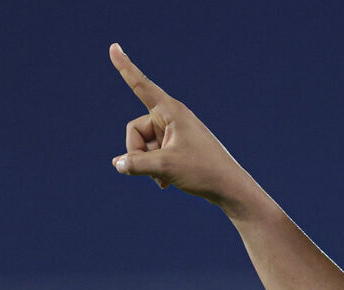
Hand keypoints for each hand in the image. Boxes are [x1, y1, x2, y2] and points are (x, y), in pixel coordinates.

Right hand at [107, 43, 256, 207]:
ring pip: (143, 145)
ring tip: (165, 178)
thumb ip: (136, 164)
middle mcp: (172, 117)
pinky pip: (154, 154)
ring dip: (148, 164)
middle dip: (136, 151)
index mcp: (172, 111)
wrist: (230, 188)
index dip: (125, 67)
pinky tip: (165, 183)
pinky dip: (155, 168)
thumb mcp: (165, 167)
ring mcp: (175, 132)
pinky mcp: (177, 146)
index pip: (141, 85)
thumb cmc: (203, 172)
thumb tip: (117, 164)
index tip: (114, 47)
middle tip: (152, 170)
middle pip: (135, 129)